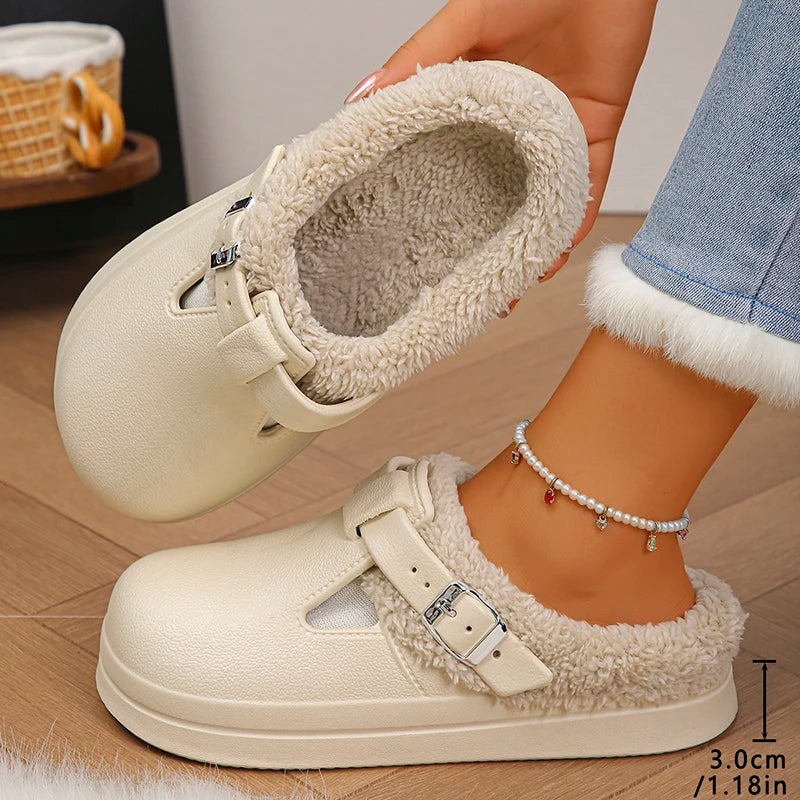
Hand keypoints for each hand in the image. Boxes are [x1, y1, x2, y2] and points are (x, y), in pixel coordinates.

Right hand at [345, 0, 656, 280]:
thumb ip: (417, 61)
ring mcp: (556, 136)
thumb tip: (359, 101)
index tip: (416, 248)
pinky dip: (573, 220)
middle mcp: (514, 131)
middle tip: (465, 287)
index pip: (450, 166)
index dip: (435, 207)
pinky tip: (554, 253)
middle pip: (496, 198)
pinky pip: (587, 187)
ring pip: (540, 204)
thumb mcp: (464, 21)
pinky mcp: (598, 131)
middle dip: (483, 243)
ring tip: (509, 285)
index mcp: (477, 108)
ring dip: (528, 244)